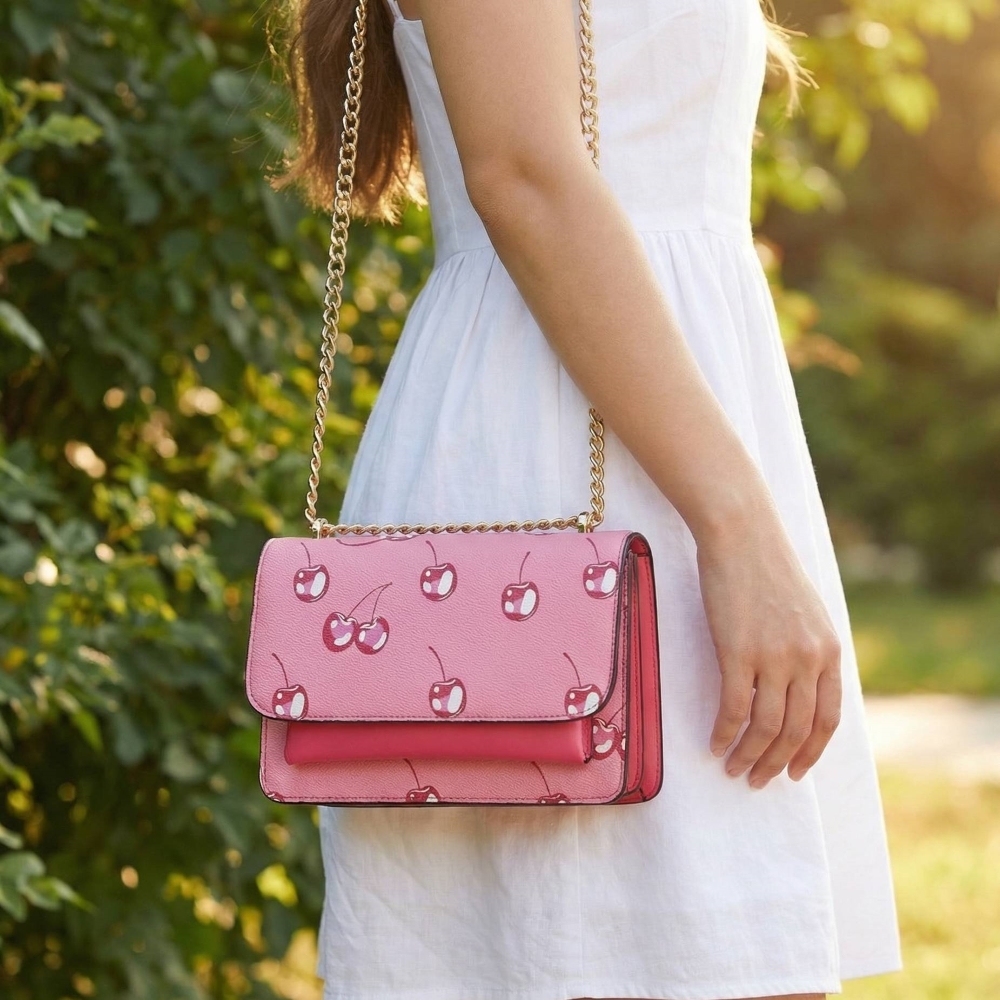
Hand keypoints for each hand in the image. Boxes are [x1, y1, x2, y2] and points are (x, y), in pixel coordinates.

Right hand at [696, 501, 842, 787]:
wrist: (741, 533)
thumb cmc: (765, 568)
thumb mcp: (804, 612)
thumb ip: (808, 650)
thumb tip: (796, 689)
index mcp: (829, 650)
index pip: (827, 718)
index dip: (811, 752)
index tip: (796, 773)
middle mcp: (808, 658)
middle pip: (796, 730)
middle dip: (776, 763)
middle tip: (756, 779)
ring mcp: (774, 656)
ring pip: (766, 726)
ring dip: (749, 755)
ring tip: (733, 769)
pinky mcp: (738, 651)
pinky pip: (734, 708)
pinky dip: (724, 733)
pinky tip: (714, 743)